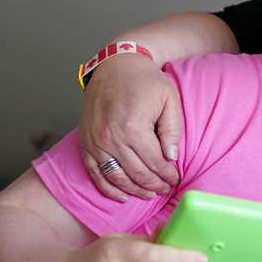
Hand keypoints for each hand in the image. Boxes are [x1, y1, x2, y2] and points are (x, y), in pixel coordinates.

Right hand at [79, 53, 184, 200]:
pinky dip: (109, 188)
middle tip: (166, 189)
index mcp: (133, 127)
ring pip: (117, 178)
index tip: (175, 179)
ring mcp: (95, 142)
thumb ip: (172, 130)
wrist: (115, 65)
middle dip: (155, 185)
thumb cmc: (144, 80)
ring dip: (135, 190)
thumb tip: (171, 159)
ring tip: (150, 194)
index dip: (168, 175)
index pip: (155, 163)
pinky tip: (123, 196)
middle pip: (137, 174)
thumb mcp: (169, 100)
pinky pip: (96, 173)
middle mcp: (111, 138)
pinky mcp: (85, 143)